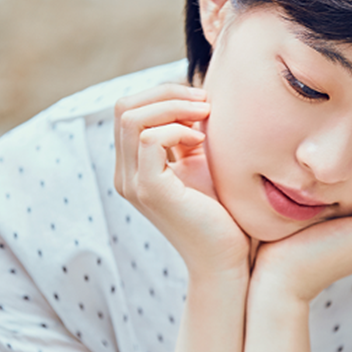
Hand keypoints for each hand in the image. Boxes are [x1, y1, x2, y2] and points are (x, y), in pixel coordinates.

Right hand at [114, 83, 250, 281]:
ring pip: (132, 117)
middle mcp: (125, 174)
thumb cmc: (222, 213)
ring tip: (205, 118)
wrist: (227, 258)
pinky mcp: (150, 192)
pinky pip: (150, 139)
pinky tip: (201, 142)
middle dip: (166, 93)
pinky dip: (178, 130)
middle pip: (124, 106)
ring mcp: (133, 184)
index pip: (128, 109)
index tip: (201, 103)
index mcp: (132, 166)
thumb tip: (194, 96)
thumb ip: (188, 134)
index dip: (163, 94)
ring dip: (173, 107)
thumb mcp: (201, 163)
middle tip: (204, 104)